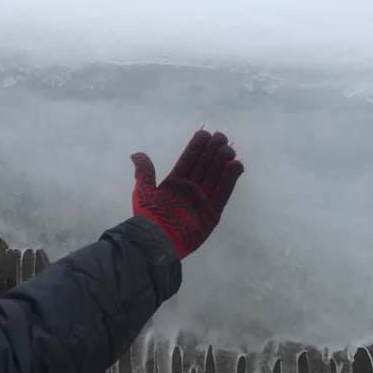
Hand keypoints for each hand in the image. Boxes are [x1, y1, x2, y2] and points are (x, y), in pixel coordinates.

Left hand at [131, 130, 243, 258]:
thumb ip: (144, 172)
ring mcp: (203, 200)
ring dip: (223, 161)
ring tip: (229, 149)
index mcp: (175, 182)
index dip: (197, 146)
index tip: (205, 133)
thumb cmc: (149, 216)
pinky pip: (224, 192)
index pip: (189, 159)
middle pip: (206, 165)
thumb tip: (136, 155)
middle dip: (213, 150)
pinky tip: (236, 165)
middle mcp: (191, 189)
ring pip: (217, 175)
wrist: (157, 240)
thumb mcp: (144, 190)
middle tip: (221, 137)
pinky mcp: (213, 213)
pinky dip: (231, 179)